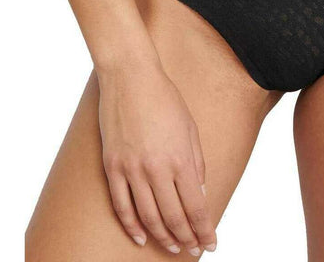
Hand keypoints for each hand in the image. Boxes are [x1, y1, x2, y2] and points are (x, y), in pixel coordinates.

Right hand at [98, 58, 215, 255]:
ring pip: (147, 217)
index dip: (204, 229)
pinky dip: (131, 226)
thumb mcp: (191, 128)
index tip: (211, 243)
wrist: (131, 78)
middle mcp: (156, 169)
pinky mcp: (112, 166)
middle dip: (186, 238)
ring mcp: (131, 169)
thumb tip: (199, 193)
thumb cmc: (166, 99)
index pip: (195, 207)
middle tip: (194, 250)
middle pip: (173, 217)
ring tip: (173, 248)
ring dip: (162, 237)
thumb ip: (196, 163)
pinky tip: (140, 237)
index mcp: (180, 159)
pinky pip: (121, 205)